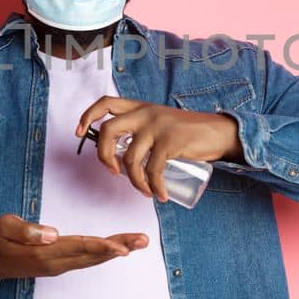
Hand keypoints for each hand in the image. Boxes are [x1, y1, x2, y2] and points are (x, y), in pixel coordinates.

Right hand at [0, 214, 148, 280]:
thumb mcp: (4, 227)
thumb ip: (27, 230)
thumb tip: (52, 233)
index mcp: (43, 253)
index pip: (79, 247)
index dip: (102, 247)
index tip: (122, 247)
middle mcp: (55, 263)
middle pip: (92, 255)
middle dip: (119, 247)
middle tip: (142, 240)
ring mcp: (57, 266)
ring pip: (91, 259)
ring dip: (115, 251)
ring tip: (137, 243)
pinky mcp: (57, 265)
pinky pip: (85, 260)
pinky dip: (103, 255)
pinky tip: (116, 249)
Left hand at [75, 96, 242, 201]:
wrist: (220, 132)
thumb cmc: (188, 133)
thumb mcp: (160, 123)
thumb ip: (141, 131)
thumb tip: (119, 155)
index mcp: (140, 107)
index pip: (105, 103)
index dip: (87, 117)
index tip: (79, 133)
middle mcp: (145, 113)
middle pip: (107, 130)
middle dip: (103, 156)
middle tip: (114, 172)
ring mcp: (157, 126)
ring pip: (129, 158)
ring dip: (135, 182)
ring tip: (145, 191)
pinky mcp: (170, 141)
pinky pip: (152, 170)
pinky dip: (154, 187)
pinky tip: (160, 195)